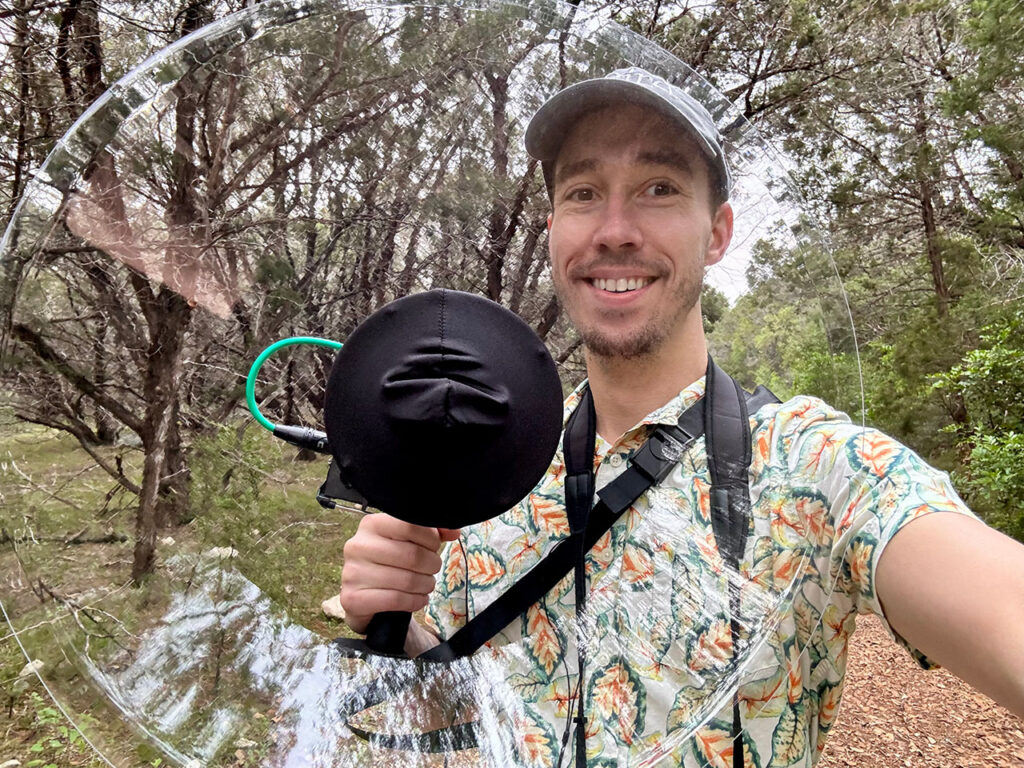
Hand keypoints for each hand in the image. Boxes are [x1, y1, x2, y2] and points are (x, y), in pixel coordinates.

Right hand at [340, 513, 459, 634]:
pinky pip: (396, 600)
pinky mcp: (352, 599)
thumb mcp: (411, 542)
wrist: (367, 598)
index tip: (433, 548)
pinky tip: (418, 599)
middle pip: (412, 555)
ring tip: (426, 585)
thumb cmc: (392, 564)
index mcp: (371, 524)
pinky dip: (415, 601)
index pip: (410, 525)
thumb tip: (453, 531)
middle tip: (432, 570)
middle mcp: (357, 545)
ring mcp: (352, 573)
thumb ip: (433, 532)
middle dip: (432, 565)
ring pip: (407, 580)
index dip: (430, 539)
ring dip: (426, 585)